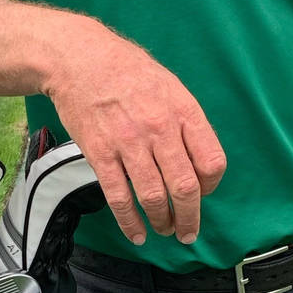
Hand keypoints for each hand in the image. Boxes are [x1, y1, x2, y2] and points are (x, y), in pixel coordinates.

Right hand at [44, 27, 225, 246]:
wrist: (80, 59)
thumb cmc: (128, 71)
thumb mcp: (170, 86)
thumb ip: (187, 122)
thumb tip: (198, 162)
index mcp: (183, 112)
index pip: (212, 162)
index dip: (211, 186)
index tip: (203, 193)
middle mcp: (160, 129)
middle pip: (185, 187)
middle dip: (190, 217)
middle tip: (188, 231)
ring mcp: (129, 143)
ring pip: (153, 197)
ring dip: (162, 222)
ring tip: (165, 230)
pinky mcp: (100, 154)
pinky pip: (119, 197)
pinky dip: (129, 222)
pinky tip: (137, 234)